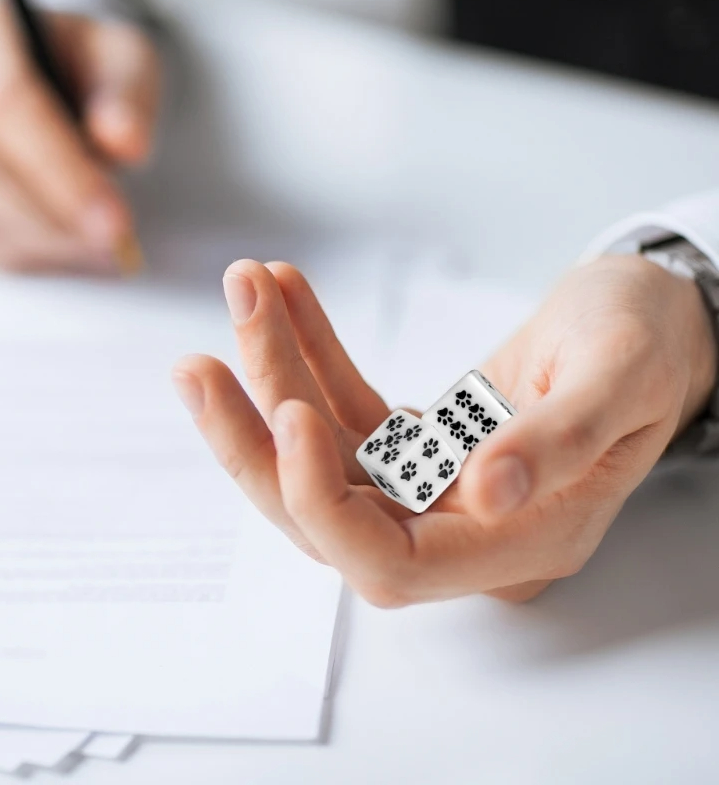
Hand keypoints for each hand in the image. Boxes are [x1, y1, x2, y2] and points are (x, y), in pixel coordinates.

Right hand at [0, 0, 159, 273]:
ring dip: (47, 243)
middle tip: (118, 241)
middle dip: (55, 216)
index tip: (115, 220)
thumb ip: (128, 95)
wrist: (61, 93)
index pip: (3, 102)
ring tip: (103, 243)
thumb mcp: (125, 63)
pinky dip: (34, 256)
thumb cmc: (90, 75)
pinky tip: (74, 246)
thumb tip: (124, 142)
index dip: (61, 170)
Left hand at [174, 255, 716, 605]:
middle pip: (330, 515)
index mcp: (519, 540)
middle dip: (257, 443)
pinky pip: (347, 405)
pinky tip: (287, 296)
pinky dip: (313, 351)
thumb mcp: (621, 376)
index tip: (288, 414)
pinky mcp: (417, 444)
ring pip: (325, 455)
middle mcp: (463, 528)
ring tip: (246, 291)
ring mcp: (433, 487)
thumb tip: (490, 493)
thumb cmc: (651, 343)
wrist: (653, 319)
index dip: (324, 501)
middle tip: (200, 369)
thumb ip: (561, 440)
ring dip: (275, 373)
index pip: (391, 562)